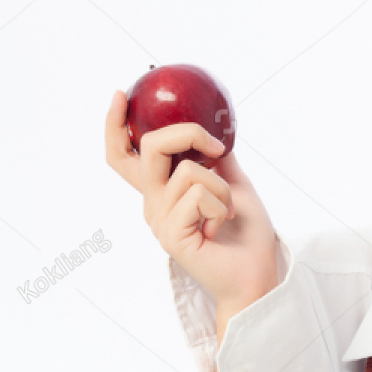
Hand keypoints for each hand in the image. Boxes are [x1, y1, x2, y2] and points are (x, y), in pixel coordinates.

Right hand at [104, 89, 278, 314]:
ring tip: (227, 211)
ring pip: (189, 171)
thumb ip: (216, 159)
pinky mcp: (171, 235)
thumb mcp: (233, 184)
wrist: (256, 275)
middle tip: (216, 148)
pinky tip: (221, 227)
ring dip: (222, 187)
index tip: (120, 96)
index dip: (115, 126)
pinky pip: (198, 195)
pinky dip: (222, 205)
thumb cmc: (246, 235)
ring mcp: (159, 221)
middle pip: (152, 147)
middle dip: (187, 134)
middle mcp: (153, 205)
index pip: (124, 157)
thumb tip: (215, 129)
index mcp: (161, 192)